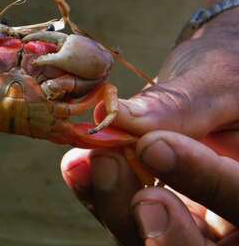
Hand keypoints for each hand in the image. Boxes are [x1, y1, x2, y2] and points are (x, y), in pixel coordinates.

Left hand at [61, 9, 238, 244]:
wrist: (209, 82)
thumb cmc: (228, 72)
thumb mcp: (217, 82)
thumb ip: (180, 105)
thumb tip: (118, 117)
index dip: (204, 180)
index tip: (154, 145)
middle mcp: (230, 219)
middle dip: (157, 225)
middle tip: (123, 177)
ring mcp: (189, 220)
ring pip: (149, 240)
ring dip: (116, 205)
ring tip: (98, 158)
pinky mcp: (150, 209)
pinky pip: (121, 216)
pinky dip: (96, 194)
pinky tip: (78, 166)